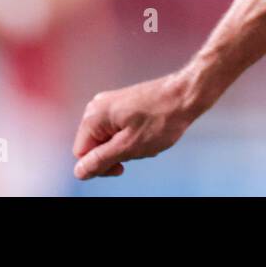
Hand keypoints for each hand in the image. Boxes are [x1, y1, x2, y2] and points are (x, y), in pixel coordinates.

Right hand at [72, 73, 199, 178]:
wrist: (186, 94)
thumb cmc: (161, 119)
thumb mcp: (129, 147)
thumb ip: (101, 161)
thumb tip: (79, 172)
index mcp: (93, 116)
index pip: (82, 154)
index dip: (101, 166)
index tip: (123, 167)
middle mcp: (97, 107)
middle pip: (96, 146)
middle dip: (117, 154)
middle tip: (140, 149)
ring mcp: (110, 104)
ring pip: (110, 140)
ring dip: (128, 147)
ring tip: (149, 138)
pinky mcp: (123, 104)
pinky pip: (120, 130)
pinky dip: (133, 137)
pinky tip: (151, 132)